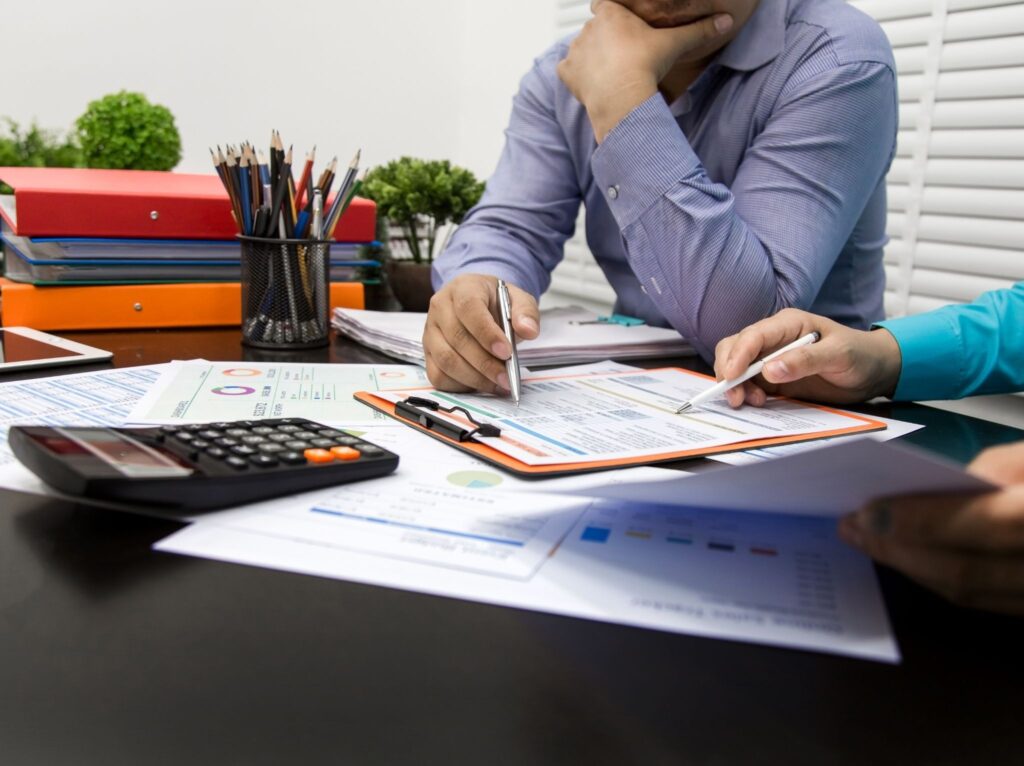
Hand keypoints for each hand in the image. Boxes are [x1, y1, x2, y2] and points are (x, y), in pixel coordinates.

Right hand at [423, 273, 539, 392]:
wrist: (478, 303)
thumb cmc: (495, 302)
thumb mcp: (517, 298)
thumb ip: (526, 312)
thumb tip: (528, 330)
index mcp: (462, 288)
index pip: (468, 308)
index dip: (486, 333)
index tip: (506, 352)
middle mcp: (440, 308)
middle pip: (457, 339)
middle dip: (484, 363)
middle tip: (506, 377)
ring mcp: (430, 332)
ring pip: (446, 360)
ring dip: (474, 377)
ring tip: (498, 384)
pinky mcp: (428, 353)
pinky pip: (438, 375)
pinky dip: (460, 385)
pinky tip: (481, 385)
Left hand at [556, 1, 733, 141]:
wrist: (622, 97)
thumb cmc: (645, 66)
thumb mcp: (675, 44)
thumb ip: (699, 30)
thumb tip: (726, 21)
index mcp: (610, 13)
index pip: (607, 5)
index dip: (615, 18)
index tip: (625, 31)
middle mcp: (588, 27)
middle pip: (595, 29)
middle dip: (606, 41)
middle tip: (623, 58)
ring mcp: (575, 50)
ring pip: (581, 50)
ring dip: (591, 59)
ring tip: (610, 74)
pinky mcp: (567, 73)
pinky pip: (567, 71)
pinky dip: (576, 78)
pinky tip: (590, 85)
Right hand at [712, 309, 903, 407]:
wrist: (872, 371)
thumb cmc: (860, 355)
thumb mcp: (839, 355)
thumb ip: (806, 360)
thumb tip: (769, 370)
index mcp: (788, 324)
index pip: (753, 335)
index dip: (738, 354)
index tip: (732, 376)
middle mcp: (773, 338)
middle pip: (734, 347)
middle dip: (728, 370)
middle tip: (735, 396)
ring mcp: (770, 358)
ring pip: (735, 365)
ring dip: (736, 384)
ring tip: (752, 401)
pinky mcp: (772, 377)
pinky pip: (747, 382)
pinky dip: (744, 392)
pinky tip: (758, 402)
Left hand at [839, 442, 1023, 614]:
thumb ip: (1002, 468)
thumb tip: (937, 490)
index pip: (981, 526)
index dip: (918, 520)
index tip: (865, 510)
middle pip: (965, 571)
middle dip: (898, 550)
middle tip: (851, 527)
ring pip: (971, 593)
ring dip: (912, 568)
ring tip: (869, 540)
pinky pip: (988, 600)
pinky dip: (943, 578)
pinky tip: (913, 556)